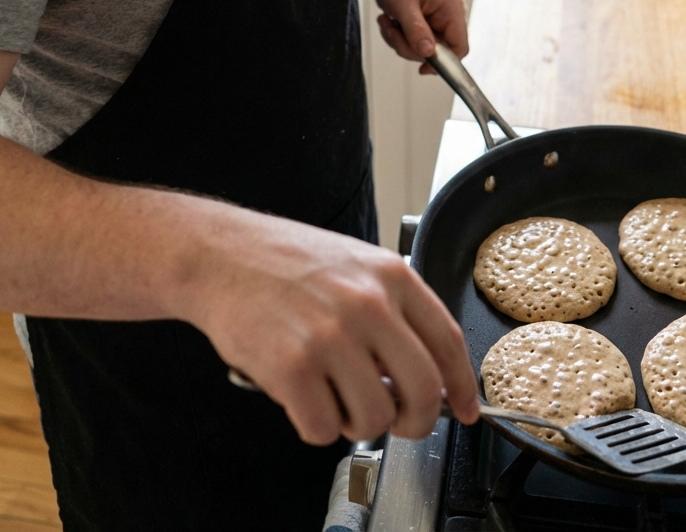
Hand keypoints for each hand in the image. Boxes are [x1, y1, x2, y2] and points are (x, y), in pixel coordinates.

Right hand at [181, 212, 479, 444]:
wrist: (221, 255)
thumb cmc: (285, 261)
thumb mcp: (355, 264)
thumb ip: (393, 309)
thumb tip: (427, 371)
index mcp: (391, 276)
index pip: (448, 342)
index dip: (462, 386)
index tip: (465, 409)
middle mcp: (368, 304)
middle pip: (423, 391)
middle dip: (415, 420)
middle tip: (397, 420)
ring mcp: (330, 337)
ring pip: (375, 418)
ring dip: (356, 422)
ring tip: (333, 394)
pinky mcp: (292, 367)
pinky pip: (324, 430)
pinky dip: (316, 426)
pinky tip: (302, 396)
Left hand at [354, 0, 467, 72]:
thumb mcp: (401, 2)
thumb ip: (415, 28)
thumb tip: (429, 54)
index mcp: (452, 8)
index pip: (460, 47)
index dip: (445, 63)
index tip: (421, 68)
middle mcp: (448, 17)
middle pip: (437, 53)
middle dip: (408, 46)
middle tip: (390, 29)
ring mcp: (436, 22)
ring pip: (421, 51)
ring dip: (399, 41)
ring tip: (387, 21)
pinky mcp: (424, 26)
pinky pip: (412, 44)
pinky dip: (397, 37)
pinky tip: (389, 21)